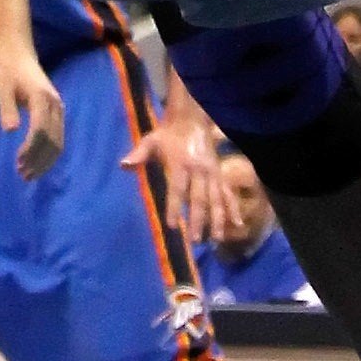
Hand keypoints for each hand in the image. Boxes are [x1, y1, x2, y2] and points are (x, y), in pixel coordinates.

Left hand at [0, 48, 65, 178]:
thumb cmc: (7, 72)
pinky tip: (37, 162)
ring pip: (58, 141)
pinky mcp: (57, 112)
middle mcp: (55, 104)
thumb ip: (7, 108)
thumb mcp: (1, 88)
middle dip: (39, 160)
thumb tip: (10, 130)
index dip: (31, 149)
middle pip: (53, 139)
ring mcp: (58, 108)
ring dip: (45, 160)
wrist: (19, 55)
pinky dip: (49, 152)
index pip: (40, 129)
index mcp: (41, 98)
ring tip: (29, 173)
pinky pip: (58, 137)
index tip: (18, 163)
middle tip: (23, 175)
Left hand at [134, 84, 240, 249]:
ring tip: (216, 240)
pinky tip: (237, 224)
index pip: (178, 189)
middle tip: (194, 240)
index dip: (175, 207)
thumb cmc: (168, 134)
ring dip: (217, 220)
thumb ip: (139, 154)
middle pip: (199, 198)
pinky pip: (229, 193)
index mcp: (181, 163)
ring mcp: (213, 173)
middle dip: (198, 220)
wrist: (193, 119)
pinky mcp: (221, 175)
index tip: (173, 225)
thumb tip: (123, 165)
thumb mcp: (151, 140)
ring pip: (217, 199)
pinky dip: (233, 208)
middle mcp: (200, 170)